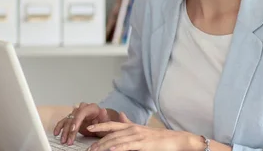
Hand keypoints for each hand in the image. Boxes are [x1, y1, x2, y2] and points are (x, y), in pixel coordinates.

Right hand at [53, 102, 115, 144]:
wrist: (102, 123)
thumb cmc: (105, 122)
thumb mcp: (107, 121)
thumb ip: (104, 116)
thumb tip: (103, 110)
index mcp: (92, 108)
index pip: (82, 112)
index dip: (77, 120)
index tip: (73, 129)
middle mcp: (83, 109)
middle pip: (73, 117)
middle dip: (70, 130)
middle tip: (69, 140)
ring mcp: (77, 113)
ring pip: (68, 121)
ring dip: (64, 131)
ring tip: (63, 141)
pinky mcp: (72, 119)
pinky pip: (64, 122)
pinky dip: (59, 127)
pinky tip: (56, 133)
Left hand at [86, 112, 202, 150]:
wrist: (174, 140)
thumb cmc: (158, 137)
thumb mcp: (141, 129)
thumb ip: (129, 123)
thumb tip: (120, 115)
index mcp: (131, 126)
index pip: (112, 125)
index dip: (99, 126)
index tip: (88, 128)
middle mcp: (133, 129)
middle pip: (111, 134)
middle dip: (98, 141)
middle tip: (88, 148)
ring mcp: (138, 136)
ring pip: (116, 140)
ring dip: (104, 146)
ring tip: (94, 150)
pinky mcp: (143, 144)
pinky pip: (128, 146)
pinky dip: (118, 147)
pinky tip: (110, 149)